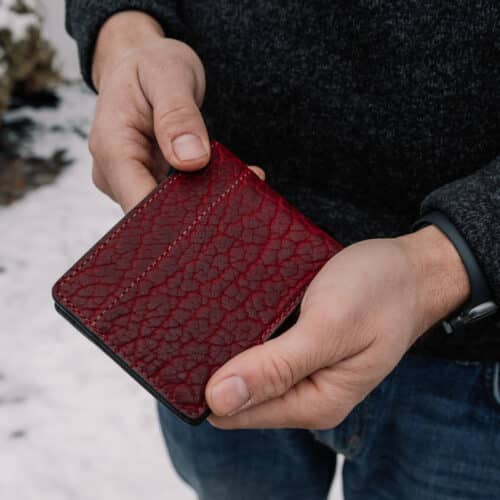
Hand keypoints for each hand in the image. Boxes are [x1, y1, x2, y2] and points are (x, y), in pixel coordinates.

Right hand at [89, 11, 262, 211]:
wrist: (139, 63)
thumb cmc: (151, 65)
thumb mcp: (168, 75)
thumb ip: (178, 115)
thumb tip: (192, 160)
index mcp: (111, 146)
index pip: (137, 201)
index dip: (174, 217)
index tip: (215, 212)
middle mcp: (113, 172)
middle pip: (151, 213)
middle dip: (195, 212)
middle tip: (240, 196)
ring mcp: (127, 181)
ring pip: (163, 211)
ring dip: (201, 204)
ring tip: (240, 185)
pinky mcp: (144, 182)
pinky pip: (170, 199)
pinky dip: (198, 194)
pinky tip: (227, 183)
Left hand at [206, 225, 469, 428]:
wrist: (411, 268)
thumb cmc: (379, 293)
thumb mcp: (330, 327)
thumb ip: (277, 367)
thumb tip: (217, 400)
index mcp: (314, 401)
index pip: (238, 412)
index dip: (207, 387)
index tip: (181, 351)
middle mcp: (305, 392)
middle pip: (239, 391)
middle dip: (214, 364)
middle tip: (191, 322)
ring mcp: (303, 369)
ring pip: (247, 366)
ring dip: (227, 344)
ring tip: (206, 311)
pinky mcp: (301, 345)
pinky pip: (262, 345)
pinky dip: (246, 329)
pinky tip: (233, 307)